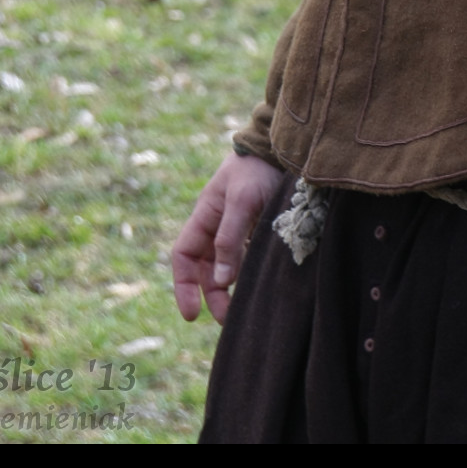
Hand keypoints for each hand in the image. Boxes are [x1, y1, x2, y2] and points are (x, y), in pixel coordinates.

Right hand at [171, 151, 283, 324]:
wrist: (282, 148)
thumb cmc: (257, 170)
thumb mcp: (241, 202)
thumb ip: (230, 239)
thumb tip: (222, 281)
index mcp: (204, 216)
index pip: (184, 257)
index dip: (184, 286)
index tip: (192, 314)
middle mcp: (217, 225)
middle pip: (206, 269)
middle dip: (213, 295)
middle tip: (228, 319)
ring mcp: (238, 228)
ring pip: (228, 267)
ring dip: (232, 289)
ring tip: (245, 309)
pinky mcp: (258, 230)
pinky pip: (248, 258)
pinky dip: (250, 274)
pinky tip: (262, 286)